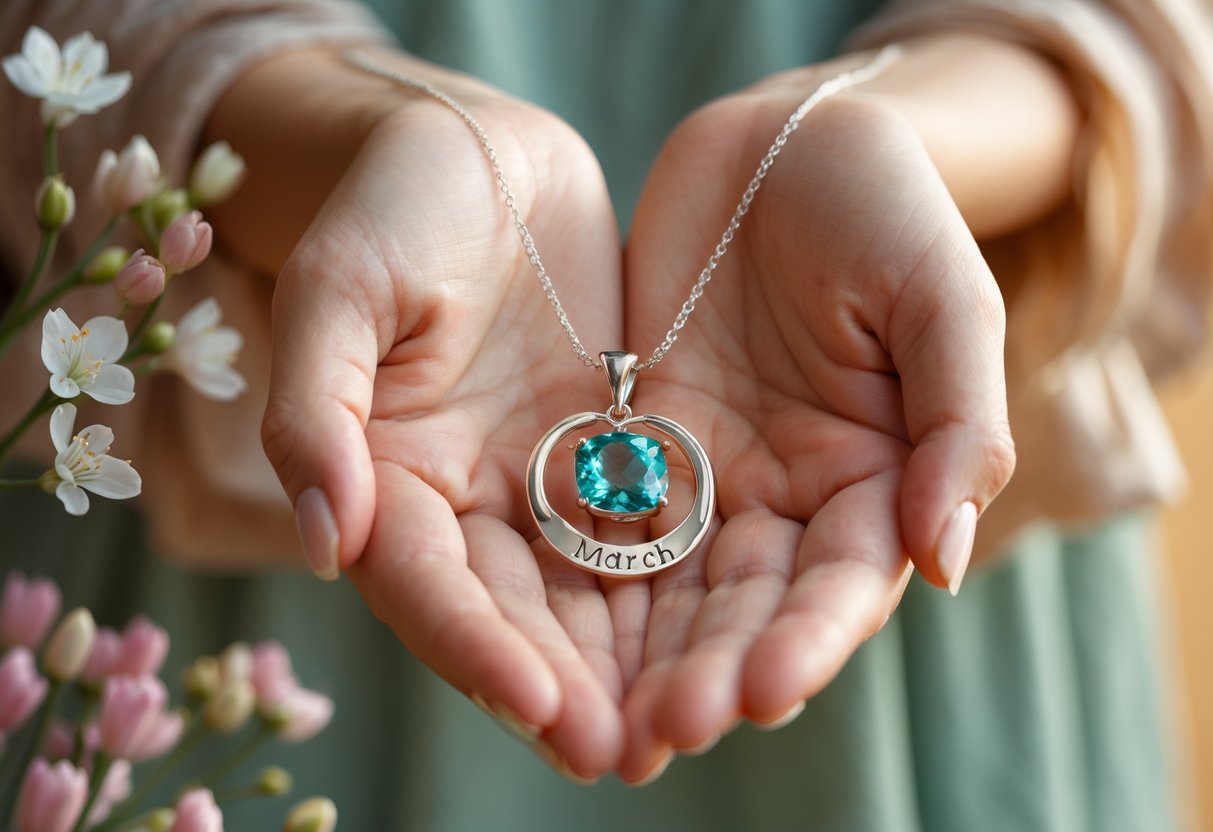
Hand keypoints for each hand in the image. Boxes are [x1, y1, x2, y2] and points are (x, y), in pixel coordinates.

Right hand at [260, 60, 631, 777]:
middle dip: (565, 685)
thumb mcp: (338, 290)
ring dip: (627, 661)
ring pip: (583, 588)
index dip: (475, 647)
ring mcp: (537, 478)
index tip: (538, 703)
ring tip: (682, 723)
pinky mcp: (604, 449)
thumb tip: (326, 543)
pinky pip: (644, 525)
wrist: (479, 151)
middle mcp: (464, 496)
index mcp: (387, 474)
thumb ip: (316, 412)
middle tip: (624, 753)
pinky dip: (675, 582)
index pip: (426, 583)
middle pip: (511, 612)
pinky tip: (720, 631)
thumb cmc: (391, 205)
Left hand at [615, 60, 1015, 778]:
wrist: (784, 144)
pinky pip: (605, 515)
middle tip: (662, 730)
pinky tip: (547, 627)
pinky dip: (583, 575)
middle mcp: (789, 495)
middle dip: (710, 669)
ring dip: (640, 652)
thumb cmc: (886, 207)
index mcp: (876, 476)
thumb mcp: (943, 300)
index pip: (845, 583)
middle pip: (750, 604)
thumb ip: (956, 423)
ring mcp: (710, 473)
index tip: (762, 691)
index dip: (808, 640)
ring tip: (602, 718)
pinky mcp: (639, 441)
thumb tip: (945, 561)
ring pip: (672, 584)